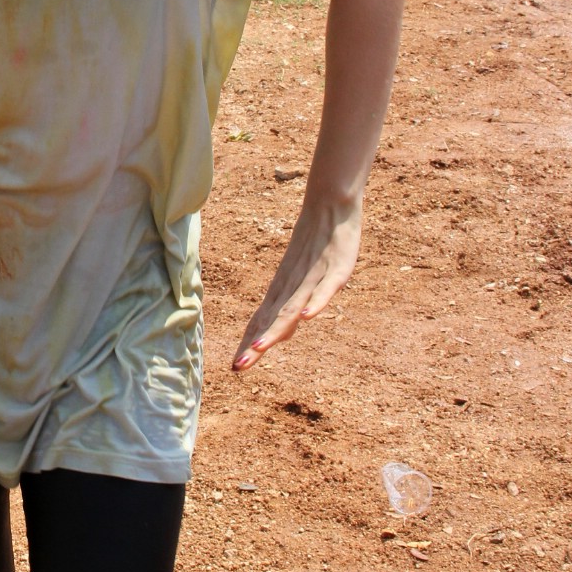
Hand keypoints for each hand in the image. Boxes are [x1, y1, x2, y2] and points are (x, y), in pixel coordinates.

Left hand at [231, 193, 362, 369]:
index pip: (263, 321)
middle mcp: (293, 286)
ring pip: (293, 307)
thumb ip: (293, 300)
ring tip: (260, 347)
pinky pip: (325, 288)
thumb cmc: (315, 241)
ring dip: (276, 329)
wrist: (329, 204)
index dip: (250, 344)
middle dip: (256, 345)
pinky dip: (316, 302)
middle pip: (272, 320)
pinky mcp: (336, 269)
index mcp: (283, 289)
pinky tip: (306, 317)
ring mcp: (314, 277)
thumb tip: (287, 326)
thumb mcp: (301, 274)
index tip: (235, 368)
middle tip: (239, 367)